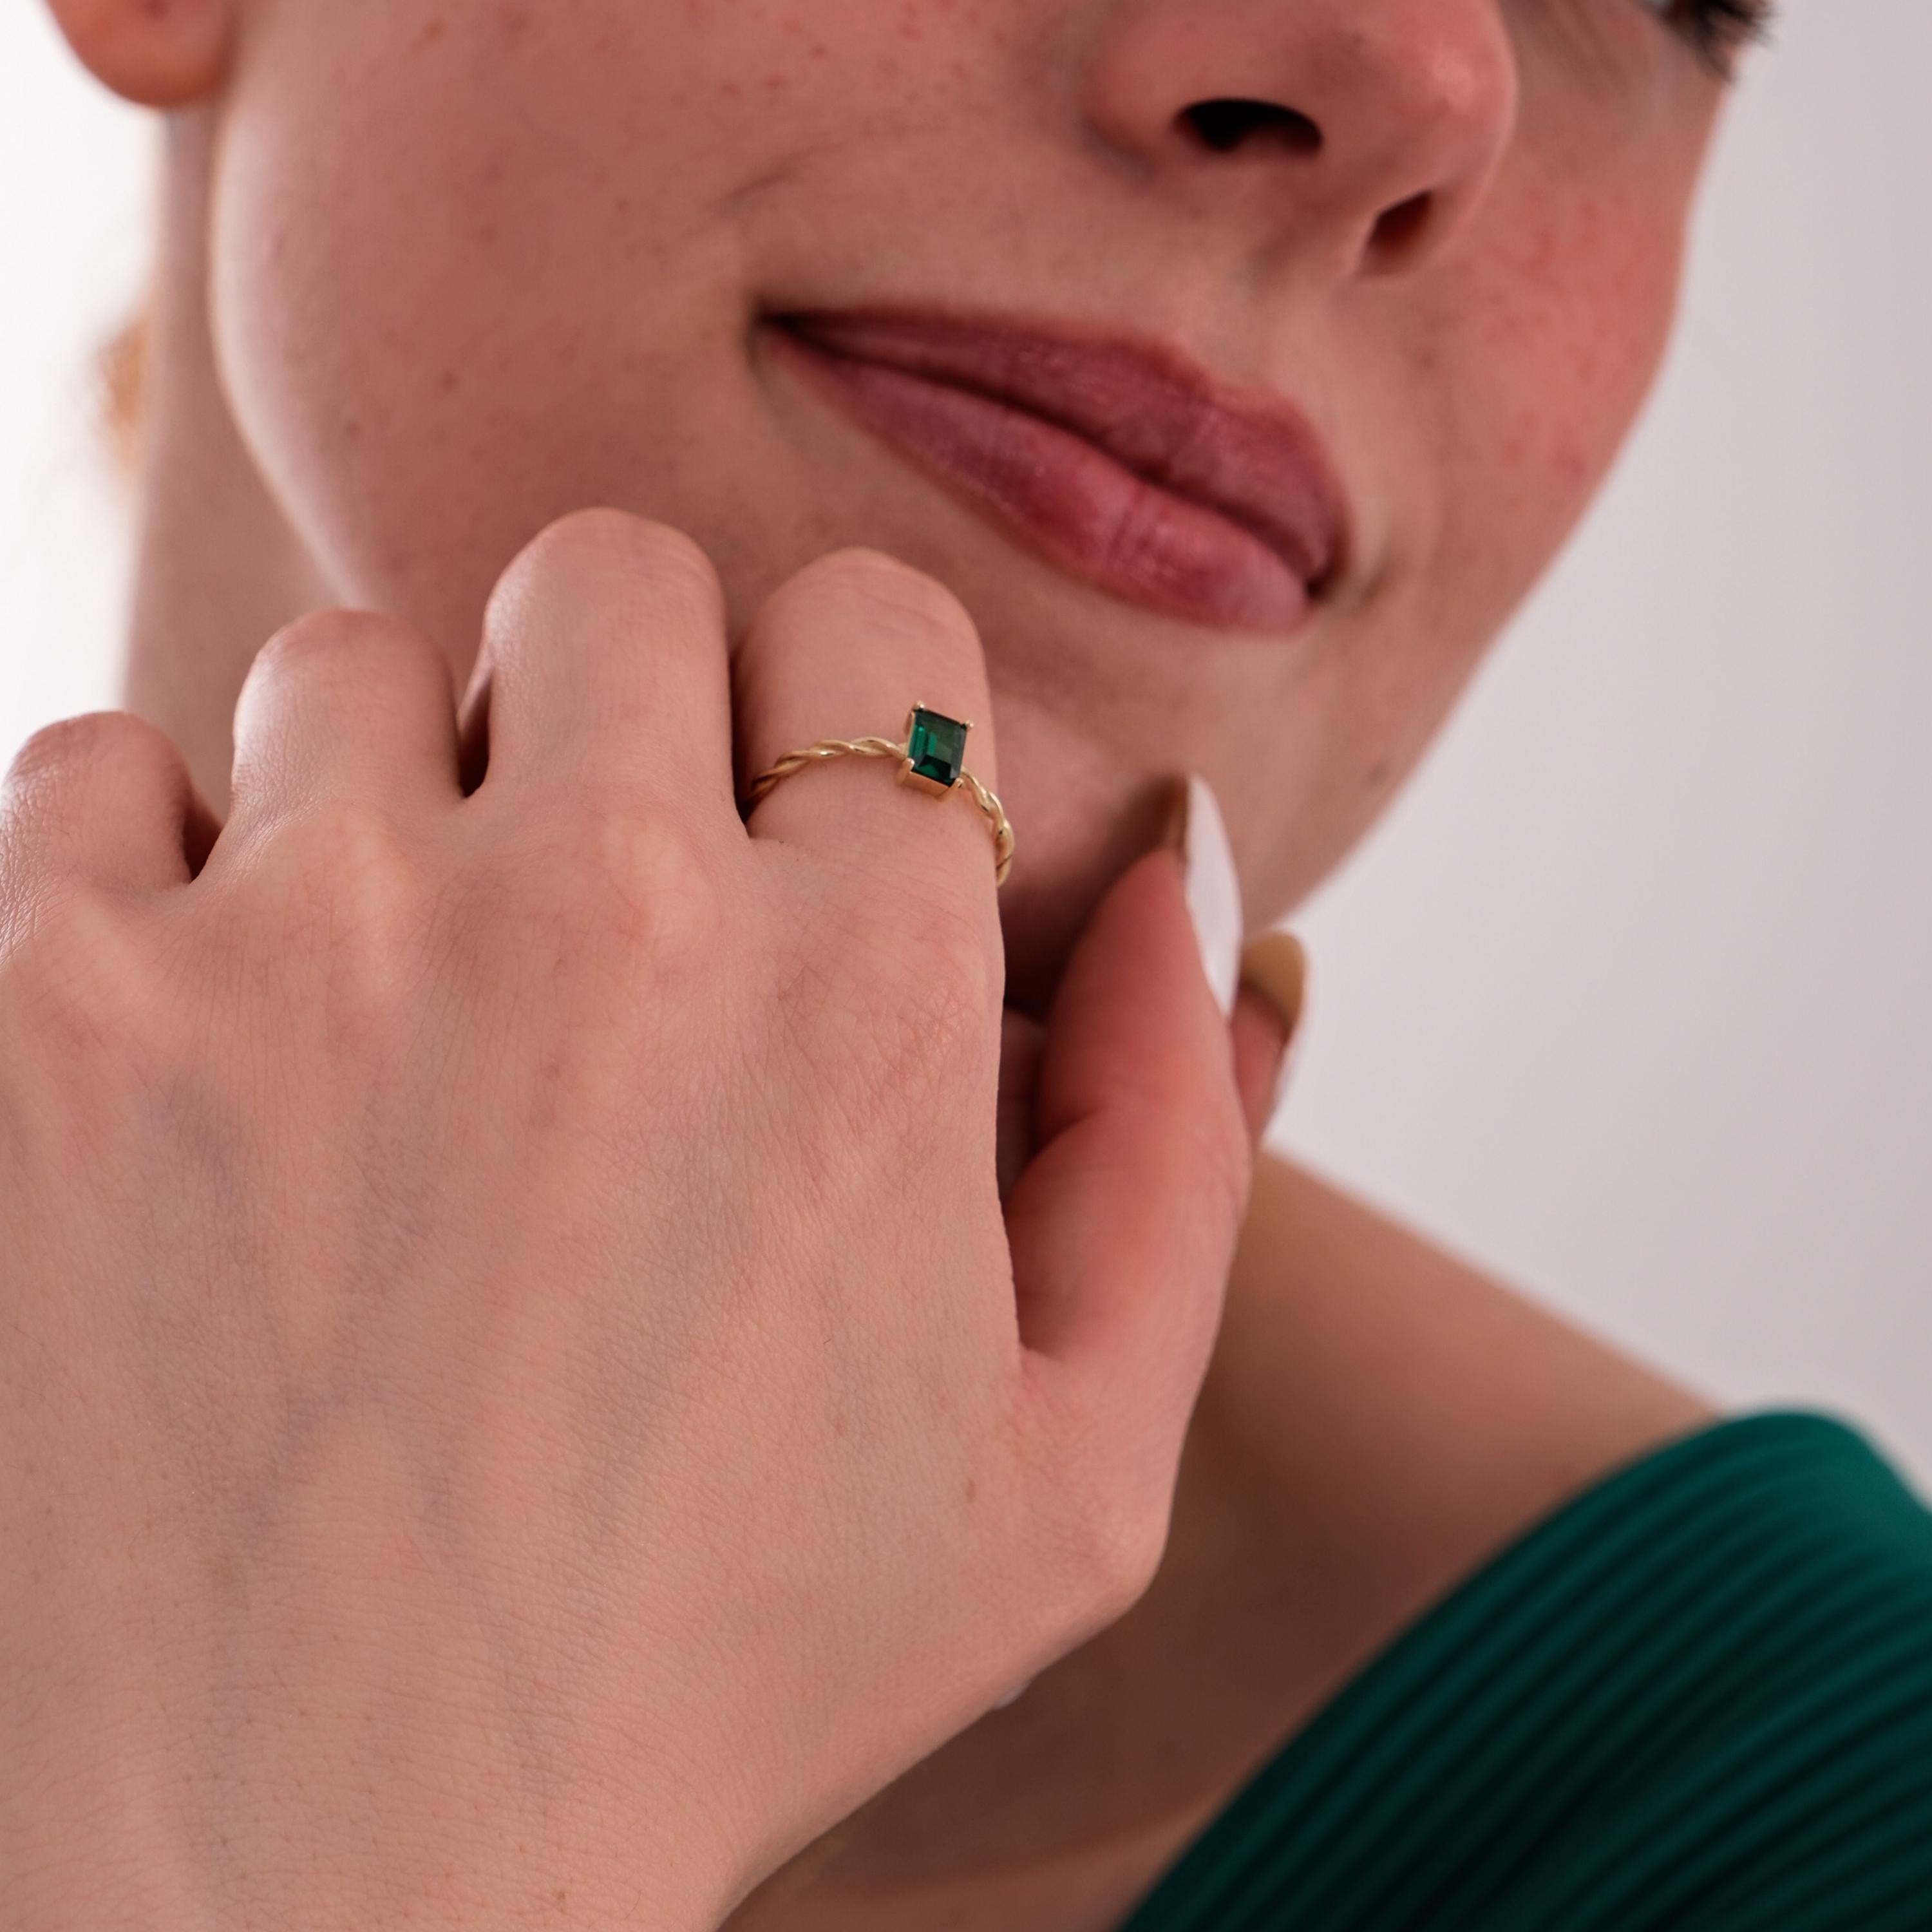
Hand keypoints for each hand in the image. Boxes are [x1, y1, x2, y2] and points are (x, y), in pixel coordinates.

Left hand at [0, 515, 1255, 1929]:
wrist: (320, 1887)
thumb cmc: (725, 1681)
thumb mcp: (1072, 1472)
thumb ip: (1176, 1146)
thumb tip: (1178, 878)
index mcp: (855, 1003)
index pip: (870, 630)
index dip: (836, 706)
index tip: (780, 822)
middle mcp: (592, 918)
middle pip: (611, 577)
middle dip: (619, 698)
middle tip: (582, 881)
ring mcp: (299, 947)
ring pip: (348, 657)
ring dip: (385, 792)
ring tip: (389, 995)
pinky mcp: (42, 1014)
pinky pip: (96, 769)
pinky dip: (152, 870)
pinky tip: (211, 1046)